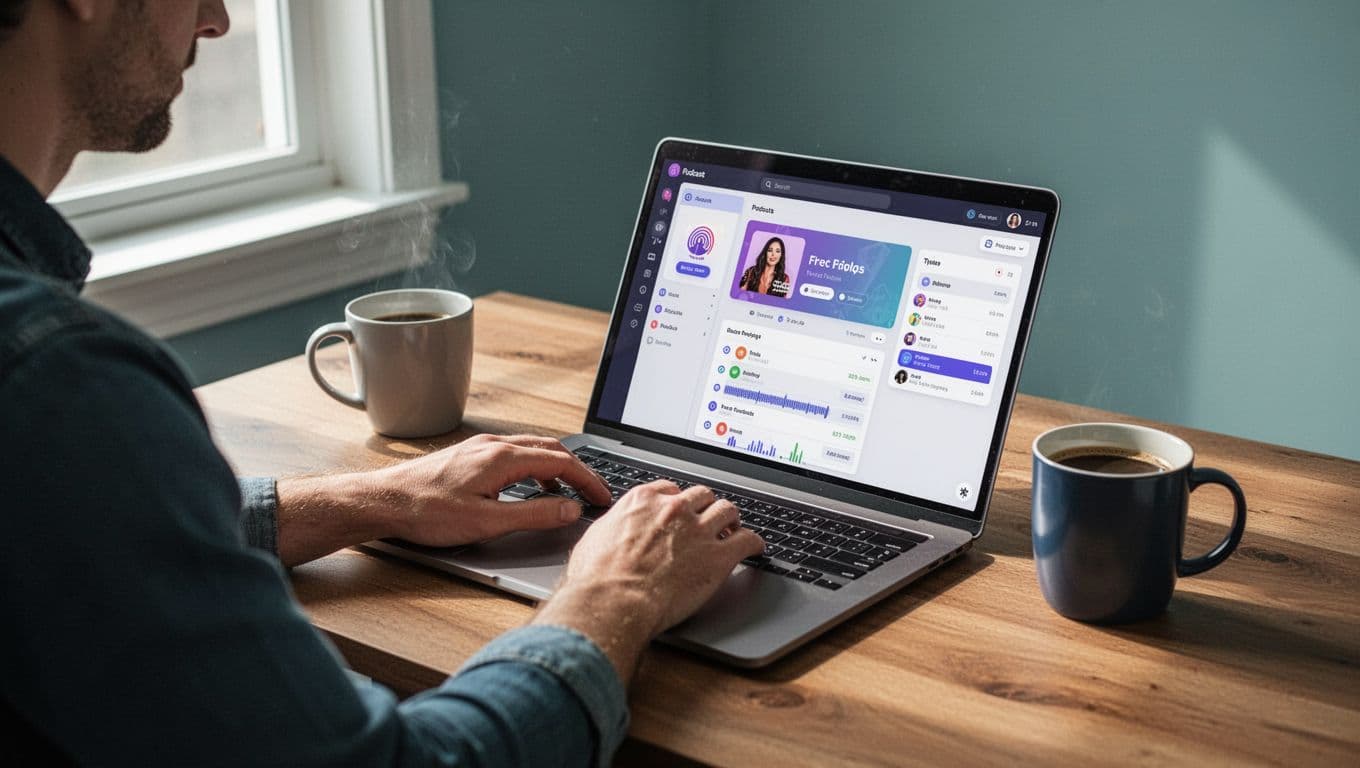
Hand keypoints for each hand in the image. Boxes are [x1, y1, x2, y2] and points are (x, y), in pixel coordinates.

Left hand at [371, 434, 611, 546]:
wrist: (383, 501)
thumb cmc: (426, 512)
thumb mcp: (487, 522)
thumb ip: (533, 515)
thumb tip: (569, 510)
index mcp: (503, 458)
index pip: (561, 462)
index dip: (588, 480)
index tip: (602, 497)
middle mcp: (494, 445)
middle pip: (551, 450)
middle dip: (577, 471)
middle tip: (593, 493)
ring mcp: (480, 447)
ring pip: (532, 449)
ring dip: (555, 468)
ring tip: (566, 493)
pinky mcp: (469, 455)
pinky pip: (513, 453)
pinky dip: (533, 468)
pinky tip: (528, 488)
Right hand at [532, 481, 762, 683]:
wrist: (613, 601)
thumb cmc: (597, 578)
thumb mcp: (594, 539)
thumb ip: (612, 528)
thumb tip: (611, 532)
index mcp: (644, 501)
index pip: (671, 490)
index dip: (679, 502)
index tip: (681, 511)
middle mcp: (674, 510)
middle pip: (702, 496)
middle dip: (706, 507)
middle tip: (708, 520)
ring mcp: (699, 531)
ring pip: (728, 511)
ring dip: (732, 520)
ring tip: (733, 530)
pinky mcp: (718, 557)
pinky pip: (748, 540)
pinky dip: (754, 542)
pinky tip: (755, 548)